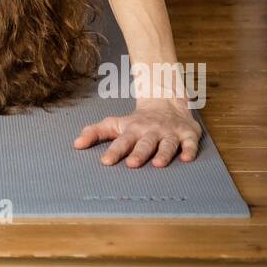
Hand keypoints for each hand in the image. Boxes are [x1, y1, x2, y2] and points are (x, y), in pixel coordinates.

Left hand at [74, 100, 201, 167]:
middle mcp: (151, 132)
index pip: (121, 141)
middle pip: (144, 143)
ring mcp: (169, 133)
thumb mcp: (115, 123)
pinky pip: (190, 143)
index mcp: (133, 130)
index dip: (114, 151)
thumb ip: (95, 132)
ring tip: (158, 164)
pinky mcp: (187, 134)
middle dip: (138, 153)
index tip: (105, 161)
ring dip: (163, 154)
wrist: (166, 101)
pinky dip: (190, 150)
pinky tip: (187, 159)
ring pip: (167, 144)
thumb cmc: (137, 120)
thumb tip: (76, 144)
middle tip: (131, 164)